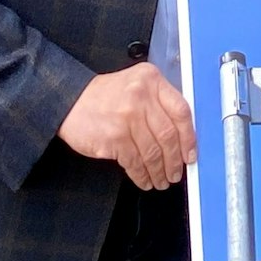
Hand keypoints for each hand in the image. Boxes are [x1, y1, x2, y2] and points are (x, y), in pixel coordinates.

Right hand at [56, 64, 196, 189]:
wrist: (70, 100)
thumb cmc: (105, 96)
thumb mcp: (137, 85)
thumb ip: (159, 103)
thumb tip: (183, 137)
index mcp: (151, 80)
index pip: (181, 111)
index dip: (189, 138)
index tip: (190, 154)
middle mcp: (141, 96)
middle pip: (169, 135)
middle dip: (174, 161)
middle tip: (176, 173)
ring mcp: (127, 117)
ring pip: (153, 152)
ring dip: (159, 172)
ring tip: (161, 180)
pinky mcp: (114, 137)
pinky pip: (135, 162)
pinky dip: (142, 175)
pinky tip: (145, 179)